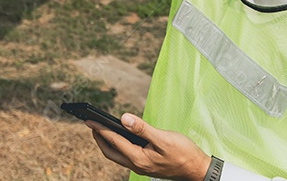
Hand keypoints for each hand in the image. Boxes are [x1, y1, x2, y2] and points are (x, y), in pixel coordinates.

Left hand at [87, 114, 210, 180]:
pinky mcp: (146, 164)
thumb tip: (123, 118)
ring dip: (107, 142)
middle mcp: (136, 165)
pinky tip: (121, 136)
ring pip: (117, 155)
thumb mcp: (163, 138)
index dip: (100, 129)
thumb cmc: (183, 153)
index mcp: (138, 158)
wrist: (197, 169)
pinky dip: (118, 145)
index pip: (114, 141)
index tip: (89, 120)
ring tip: (101, 128)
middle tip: (90, 123)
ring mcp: (141, 166)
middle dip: (99, 138)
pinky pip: (125, 155)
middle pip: (110, 152)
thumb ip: (142, 128)